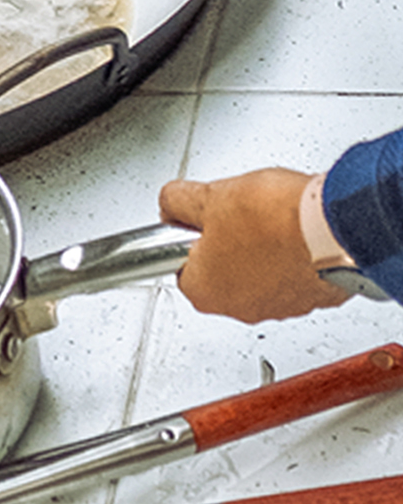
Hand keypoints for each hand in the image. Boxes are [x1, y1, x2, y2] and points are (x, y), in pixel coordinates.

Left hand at [159, 169, 352, 322]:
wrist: (333, 227)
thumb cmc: (275, 219)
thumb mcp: (209, 195)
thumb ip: (178, 201)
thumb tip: (171, 203)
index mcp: (203, 289)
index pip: (179, 262)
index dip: (187, 234)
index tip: (196, 218)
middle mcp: (237, 307)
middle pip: (217, 269)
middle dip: (223, 240)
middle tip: (234, 213)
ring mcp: (276, 307)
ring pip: (254, 273)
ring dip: (257, 249)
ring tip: (267, 219)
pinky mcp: (309, 299)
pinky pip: (289, 276)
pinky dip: (288, 256)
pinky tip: (291, 232)